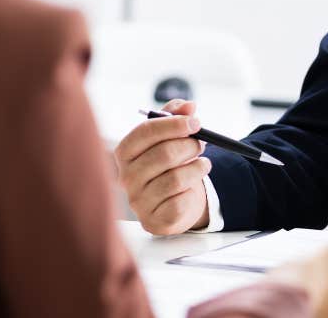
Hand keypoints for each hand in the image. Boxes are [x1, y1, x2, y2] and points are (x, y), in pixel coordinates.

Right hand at [114, 99, 210, 234]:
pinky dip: (192, 192)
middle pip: (164, 154)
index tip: (196, 122)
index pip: (145, 131)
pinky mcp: (152, 220)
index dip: (173, 124)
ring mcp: (138, 201)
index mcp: (124, 153)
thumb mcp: (169, 137)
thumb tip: (189, 106)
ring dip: (197, 168)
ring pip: (176, 179)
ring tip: (203, 165)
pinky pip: (180, 202)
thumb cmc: (169, 165)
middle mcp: (125, 177)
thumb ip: (176, 116)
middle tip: (202, 143)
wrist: (173, 203)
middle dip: (189, 145)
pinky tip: (192, 189)